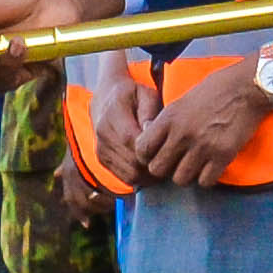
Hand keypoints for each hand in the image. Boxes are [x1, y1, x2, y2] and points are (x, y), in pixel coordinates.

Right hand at [92, 54, 164, 173]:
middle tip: (171, 160)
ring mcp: (101, 149)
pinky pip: (124, 177)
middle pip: (133, 163)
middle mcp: (103, 134)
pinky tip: (151, 167)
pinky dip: (140, 177)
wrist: (106, 98)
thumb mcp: (146, 94)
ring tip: (162, 164)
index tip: (169, 148)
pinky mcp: (102, 160)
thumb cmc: (133, 95)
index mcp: (113, 114)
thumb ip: (150, 111)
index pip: (132, 141)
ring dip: (149, 174)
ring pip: (130, 175)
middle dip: (154, 165)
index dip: (153, 150)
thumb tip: (151, 131)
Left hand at [133, 61, 272, 187]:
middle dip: (165, 169)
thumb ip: (166, 121)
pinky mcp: (223, 155)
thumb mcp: (182, 100)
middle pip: (157, 169)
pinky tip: (210, 167)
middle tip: (175, 163)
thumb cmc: (216, 90)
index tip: (155, 155)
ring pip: (180, 179)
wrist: (247, 87)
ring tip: (194, 165)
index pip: (142, 149)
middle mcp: (182, 134)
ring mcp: (202, 146)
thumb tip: (152, 138)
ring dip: (186, 175)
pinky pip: (205, 182)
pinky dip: (206, 178)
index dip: (146, 156)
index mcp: (169, 117)